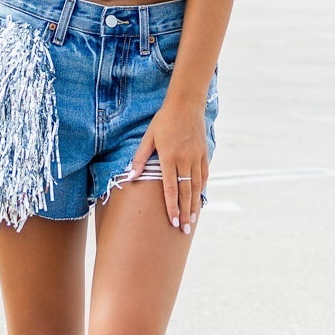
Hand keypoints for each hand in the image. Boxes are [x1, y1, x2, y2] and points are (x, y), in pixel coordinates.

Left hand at [124, 99, 208, 235]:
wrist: (186, 104)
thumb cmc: (164, 120)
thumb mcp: (148, 137)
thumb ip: (140, 158)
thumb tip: (131, 176)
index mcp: (170, 157)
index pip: (171, 188)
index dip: (172, 207)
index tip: (173, 221)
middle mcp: (185, 160)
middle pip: (186, 192)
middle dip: (185, 213)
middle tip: (184, 230)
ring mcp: (196, 157)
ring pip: (196, 186)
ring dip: (194, 205)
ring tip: (193, 221)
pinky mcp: (204, 154)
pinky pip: (204, 175)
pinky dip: (201, 188)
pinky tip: (199, 199)